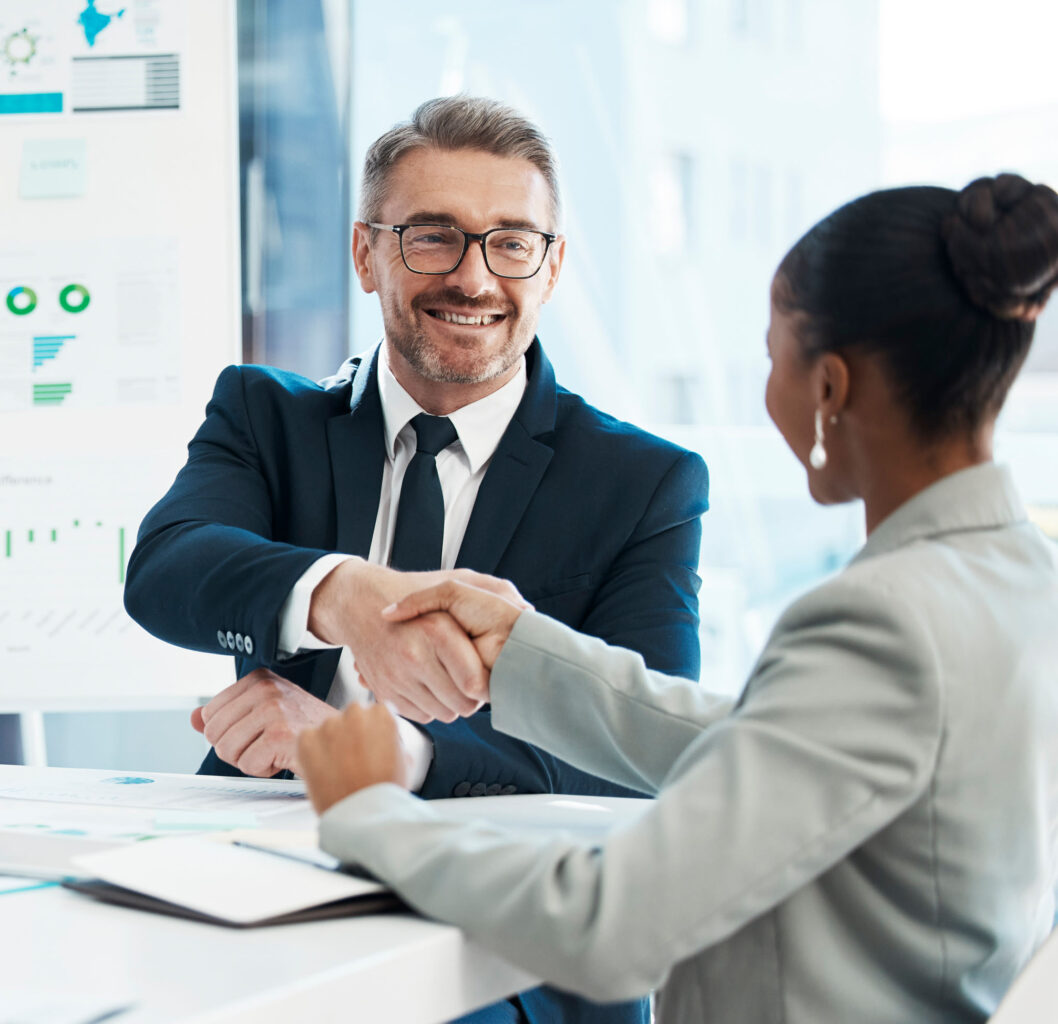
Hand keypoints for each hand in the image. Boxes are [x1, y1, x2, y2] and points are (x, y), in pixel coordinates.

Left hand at [191, 667, 338, 776]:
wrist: (343, 742)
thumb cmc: (303, 729)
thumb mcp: (262, 713)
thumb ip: (226, 713)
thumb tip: (193, 718)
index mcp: (259, 679)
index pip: (209, 715)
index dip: (230, 732)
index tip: (258, 730)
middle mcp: (266, 689)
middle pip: (213, 734)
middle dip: (236, 749)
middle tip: (266, 744)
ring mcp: (274, 710)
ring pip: (226, 750)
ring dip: (250, 760)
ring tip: (276, 750)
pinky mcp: (280, 735)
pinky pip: (247, 765)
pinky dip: (264, 769)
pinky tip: (284, 758)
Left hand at [297, 703, 410, 813]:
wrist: (362, 816)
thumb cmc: (384, 793)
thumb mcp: (404, 761)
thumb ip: (392, 741)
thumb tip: (385, 739)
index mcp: (382, 715)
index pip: (376, 712)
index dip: (374, 731)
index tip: (371, 744)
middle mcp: (355, 713)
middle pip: (352, 716)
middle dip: (353, 733)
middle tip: (354, 759)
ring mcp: (329, 725)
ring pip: (330, 728)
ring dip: (332, 742)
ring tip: (338, 769)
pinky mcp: (307, 739)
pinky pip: (308, 738)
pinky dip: (312, 751)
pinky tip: (323, 769)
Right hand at [307, 560, 528, 722]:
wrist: (360, 603)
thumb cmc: (412, 593)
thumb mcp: (455, 582)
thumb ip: (494, 589)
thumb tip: (528, 609)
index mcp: (436, 631)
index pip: (475, 685)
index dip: (486, 687)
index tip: (488, 678)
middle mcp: (414, 656)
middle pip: (462, 705)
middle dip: (473, 698)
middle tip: (473, 683)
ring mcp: (396, 677)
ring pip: (443, 714)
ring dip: (452, 703)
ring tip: (453, 681)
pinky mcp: (384, 691)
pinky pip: (420, 715)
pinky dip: (429, 705)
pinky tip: (431, 684)